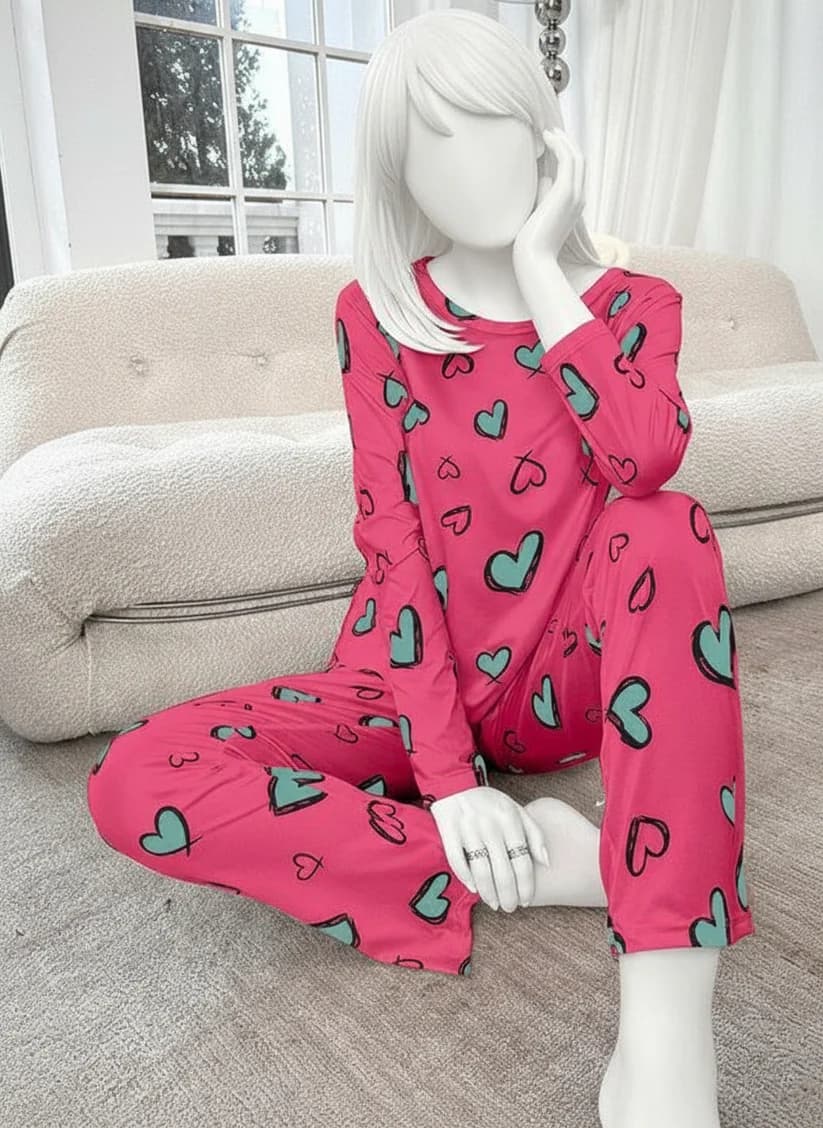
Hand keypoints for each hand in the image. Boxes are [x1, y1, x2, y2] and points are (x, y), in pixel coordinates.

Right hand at [429, 786, 550, 911]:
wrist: (456, 785)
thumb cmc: (490, 802)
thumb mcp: (517, 810)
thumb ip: (534, 833)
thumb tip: (546, 862)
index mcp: (510, 820)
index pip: (522, 861)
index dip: (526, 885)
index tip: (527, 900)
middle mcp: (490, 825)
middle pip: (503, 871)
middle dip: (509, 895)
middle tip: (510, 908)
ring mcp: (468, 829)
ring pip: (481, 871)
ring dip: (489, 893)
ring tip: (494, 904)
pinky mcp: (449, 832)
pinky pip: (457, 862)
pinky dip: (466, 879)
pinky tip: (474, 889)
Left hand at [512, 126, 585, 267]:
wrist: (534, 257)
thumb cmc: (531, 241)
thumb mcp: (540, 213)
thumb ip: (544, 194)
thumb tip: (543, 178)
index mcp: (574, 204)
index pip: (576, 172)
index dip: (566, 154)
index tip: (552, 143)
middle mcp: (579, 198)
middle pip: (579, 161)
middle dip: (566, 143)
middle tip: (551, 132)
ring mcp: (574, 195)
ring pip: (575, 157)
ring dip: (562, 141)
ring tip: (547, 131)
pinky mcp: (565, 192)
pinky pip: (567, 160)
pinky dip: (558, 145)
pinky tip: (546, 138)